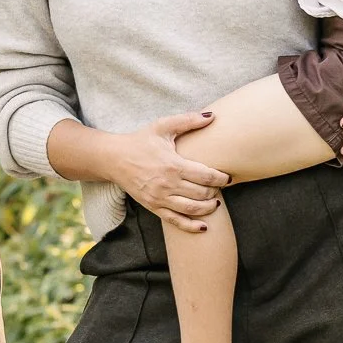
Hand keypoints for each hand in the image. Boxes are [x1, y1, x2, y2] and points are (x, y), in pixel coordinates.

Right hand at [112, 112, 229, 232]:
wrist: (114, 158)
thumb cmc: (141, 140)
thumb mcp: (163, 126)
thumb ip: (188, 120)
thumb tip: (212, 116)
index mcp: (173, 165)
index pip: (206, 176)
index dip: (221, 178)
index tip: (228, 177)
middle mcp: (168, 184)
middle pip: (202, 194)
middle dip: (215, 192)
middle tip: (221, 187)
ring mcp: (160, 198)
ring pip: (192, 209)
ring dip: (208, 208)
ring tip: (215, 203)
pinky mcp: (153, 207)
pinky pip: (175, 221)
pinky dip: (191, 226)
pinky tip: (203, 227)